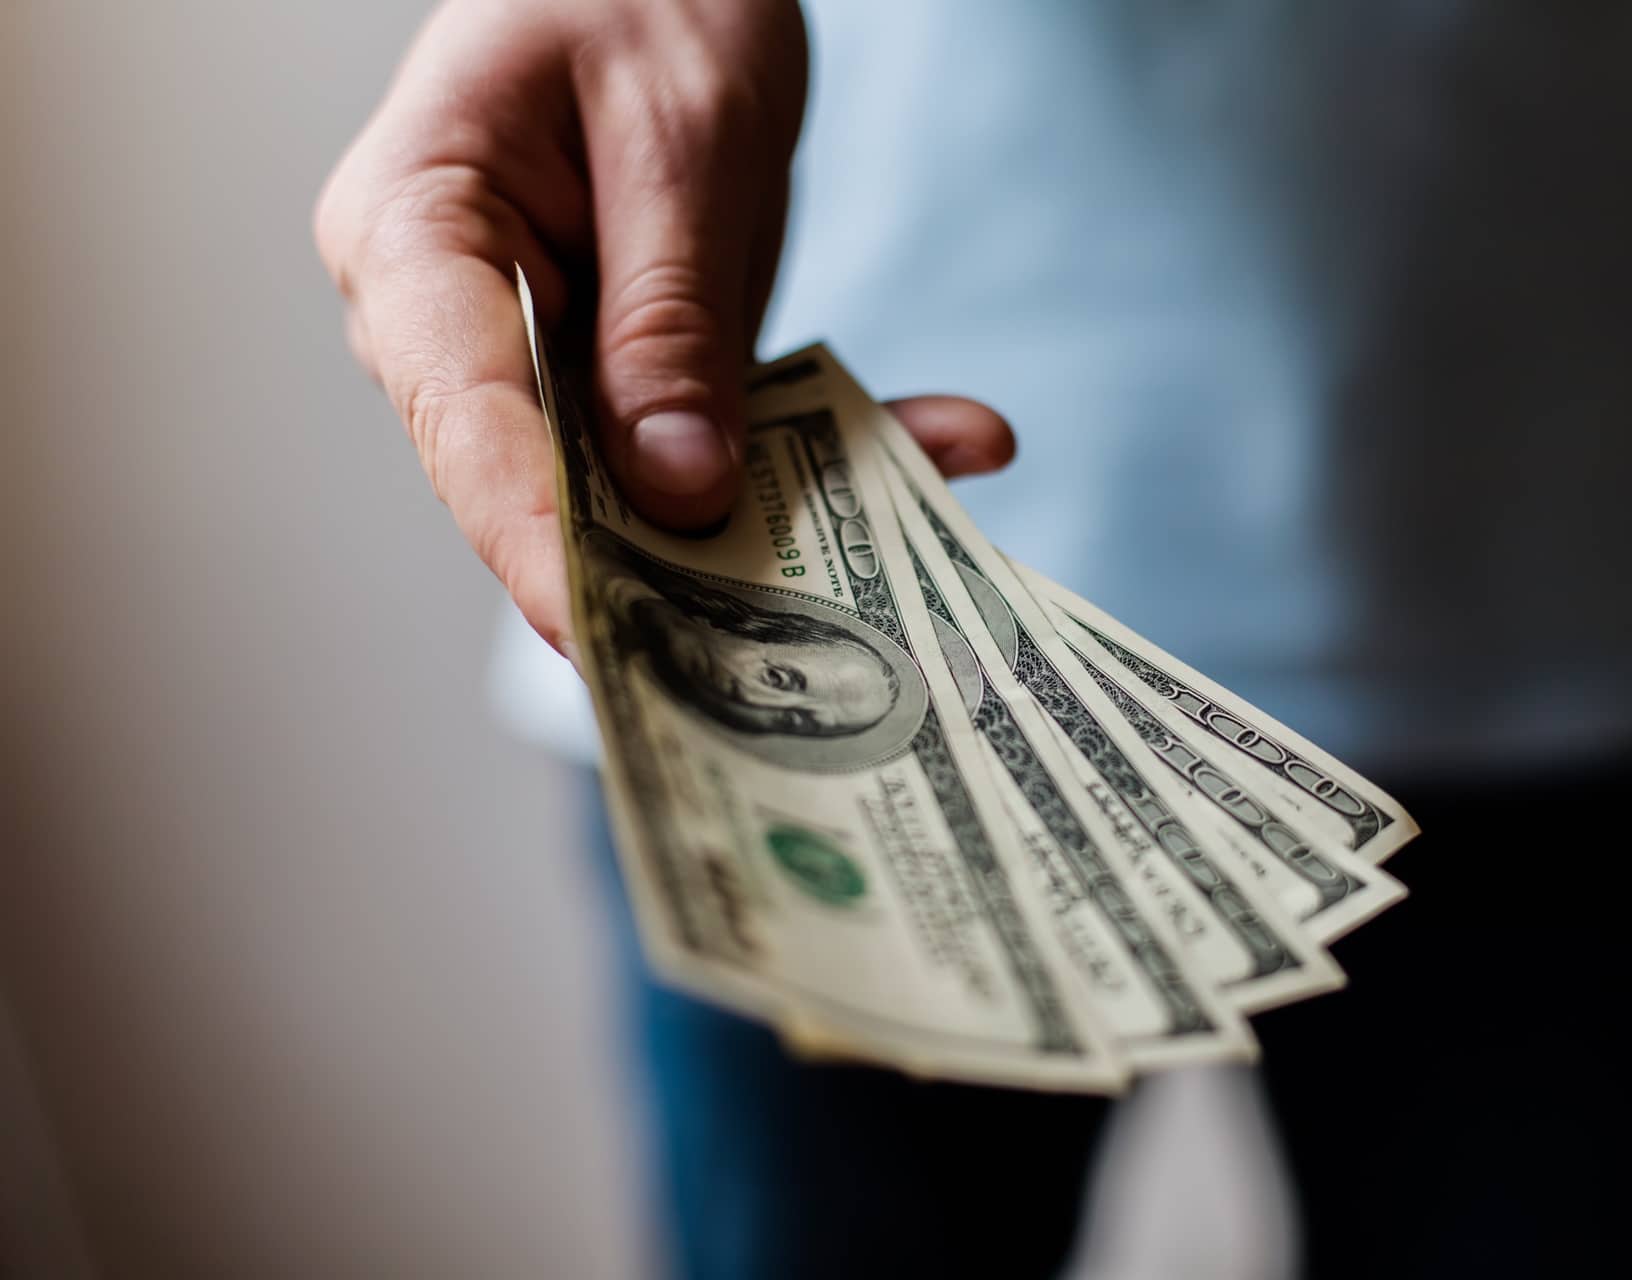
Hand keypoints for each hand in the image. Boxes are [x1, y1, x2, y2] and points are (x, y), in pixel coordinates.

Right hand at [315, 0, 1014, 653]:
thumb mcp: (680, 136)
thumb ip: (669, 314)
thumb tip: (677, 490)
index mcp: (414, 236)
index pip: (462, 415)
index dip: (530, 535)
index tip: (602, 631)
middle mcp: (456, 321)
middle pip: (543, 480)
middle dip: (666, 565)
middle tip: (782, 641)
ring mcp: (543, 356)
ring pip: (642, 484)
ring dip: (780, 514)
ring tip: (911, 538)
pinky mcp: (629, 374)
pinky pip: (717, 438)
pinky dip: (828, 447)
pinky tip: (949, 435)